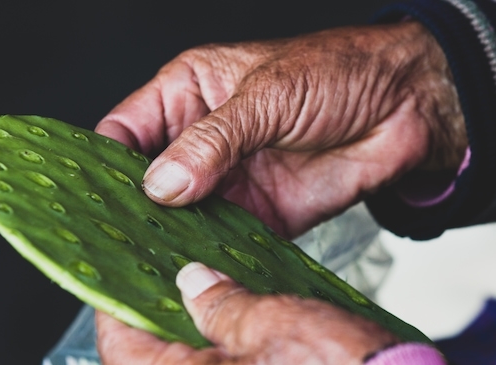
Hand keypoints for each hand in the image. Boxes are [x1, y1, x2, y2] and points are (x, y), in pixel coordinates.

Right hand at [96, 21, 464, 237]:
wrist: (405, 106)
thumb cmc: (337, 73)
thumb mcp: (266, 95)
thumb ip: (213, 141)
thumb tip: (161, 184)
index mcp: (190, 92)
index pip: (125, 130)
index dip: (104, 162)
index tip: (90, 195)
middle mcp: (203, 140)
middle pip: (148, 182)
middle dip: (134, 209)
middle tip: (116, 238)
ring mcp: (230, 179)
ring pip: (182, 217)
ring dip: (170, 239)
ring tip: (151, 260)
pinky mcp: (262, 213)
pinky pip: (224, 240)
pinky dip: (211, 256)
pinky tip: (197, 268)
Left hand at [96, 262, 398, 363]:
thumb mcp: (273, 323)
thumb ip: (220, 302)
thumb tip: (192, 284)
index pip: (120, 339)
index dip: (119, 295)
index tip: (123, 262)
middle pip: (151, 351)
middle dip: (159, 307)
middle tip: (166, 265)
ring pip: (188, 360)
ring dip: (193, 323)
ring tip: (202, 280)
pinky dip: (220, 344)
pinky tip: (235, 311)